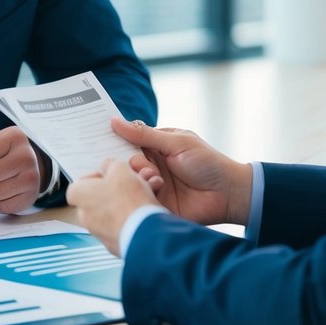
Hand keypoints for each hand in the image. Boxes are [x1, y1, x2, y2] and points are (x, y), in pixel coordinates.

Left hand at [66, 159, 159, 254]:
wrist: (144, 232)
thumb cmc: (128, 201)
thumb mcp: (120, 169)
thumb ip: (111, 165)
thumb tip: (109, 166)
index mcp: (79, 196)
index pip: (80, 183)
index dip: (97, 177)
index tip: (110, 174)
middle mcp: (85, 216)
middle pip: (98, 198)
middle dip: (114, 190)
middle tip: (130, 183)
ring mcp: (99, 232)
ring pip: (112, 212)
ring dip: (126, 203)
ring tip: (146, 194)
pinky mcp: (114, 243)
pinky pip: (121, 226)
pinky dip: (131, 219)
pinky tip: (146, 210)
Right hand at [111, 118, 251, 225]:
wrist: (228, 195)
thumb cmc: (208, 163)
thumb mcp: (177, 143)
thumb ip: (145, 134)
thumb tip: (115, 121)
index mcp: (155, 145)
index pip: (127, 140)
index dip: (113, 138)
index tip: (97, 137)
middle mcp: (150, 164)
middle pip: (124, 161)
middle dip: (128, 161)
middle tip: (142, 164)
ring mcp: (151, 184)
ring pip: (128, 180)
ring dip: (138, 177)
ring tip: (155, 178)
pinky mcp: (154, 203)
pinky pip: (136, 199)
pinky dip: (141, 194)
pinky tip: (154, 189)